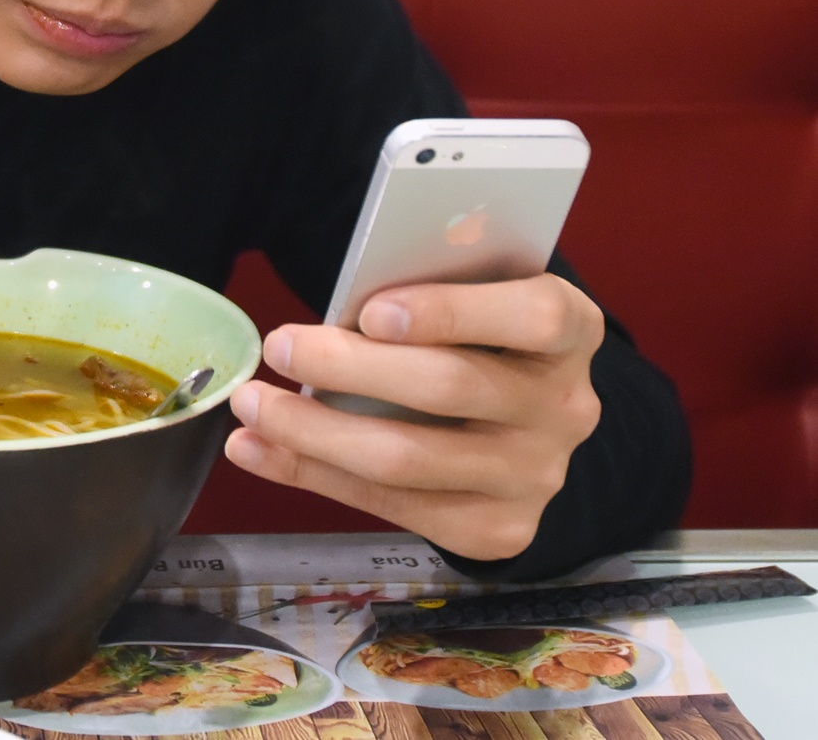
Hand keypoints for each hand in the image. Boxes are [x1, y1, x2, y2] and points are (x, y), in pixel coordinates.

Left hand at [222, 274, 603, 560]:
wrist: (526, 422)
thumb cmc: (477, 334)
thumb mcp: (474, 296)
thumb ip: (426, 293)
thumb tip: (338, 312)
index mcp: (571, 329)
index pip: (532, 318)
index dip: (451, 313)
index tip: (371, 312)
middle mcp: (566, 407)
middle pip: (449, 388)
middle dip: (348, 367)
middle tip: (278, 346)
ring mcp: (537, 476)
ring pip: (408, 459)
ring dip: (311, 431)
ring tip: (251, 405)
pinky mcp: (499, 530)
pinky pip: (392, 507)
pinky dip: (311, 474)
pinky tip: (255, 448)